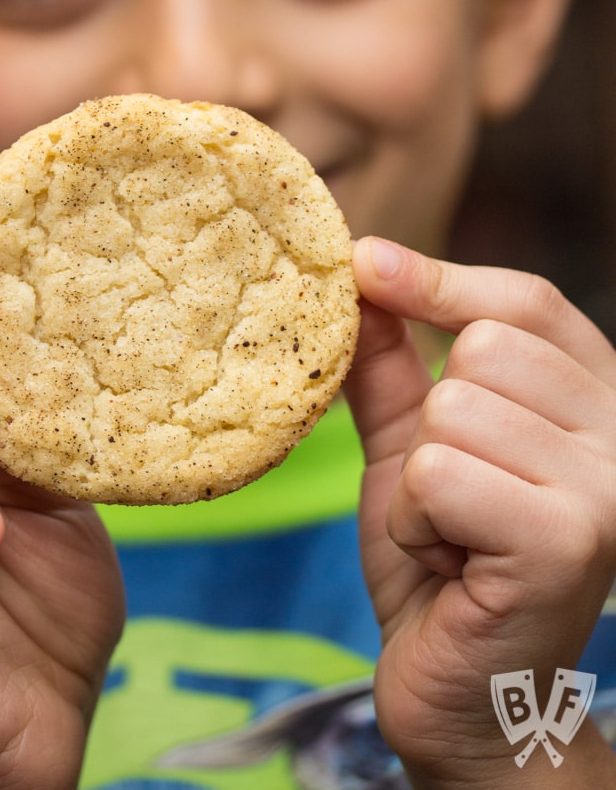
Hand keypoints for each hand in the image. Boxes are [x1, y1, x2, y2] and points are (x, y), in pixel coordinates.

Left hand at [346, 238, 615, 787]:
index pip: (528, 304)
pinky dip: (418, 521)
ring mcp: (608, 488)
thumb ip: (395, 364)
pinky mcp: (570, 540)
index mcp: (596, 401)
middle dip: (432, 423)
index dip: (443, 278)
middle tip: (452, 498)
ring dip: (421, 482)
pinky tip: (451, 564)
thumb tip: (366, 271)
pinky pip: (441, 472)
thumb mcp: (413, 446)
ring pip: (453, 409)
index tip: (366, 263)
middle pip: (482, 350)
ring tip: (452, 534)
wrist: (460, 693)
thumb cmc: (443, 564)